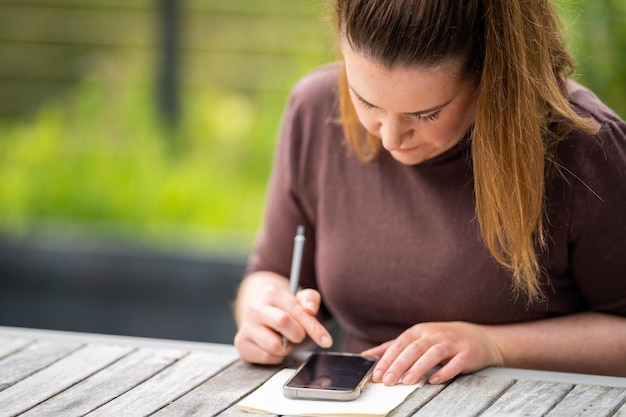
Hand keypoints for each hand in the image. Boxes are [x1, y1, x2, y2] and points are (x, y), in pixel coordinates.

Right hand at [234, 285, 332, 363]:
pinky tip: (273, 348)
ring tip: (284, 341)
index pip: (296, 310)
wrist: (264, 320)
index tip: (326, 340)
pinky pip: (265, 357)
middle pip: (283, 322)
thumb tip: (310, 308)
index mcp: (271, 293)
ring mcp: (246, 325)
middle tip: (298, 336)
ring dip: (286, 348)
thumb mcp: (301, 301)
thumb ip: (310, 299)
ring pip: (274, 344)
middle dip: (298, 334)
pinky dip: (275, 357)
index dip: (314, 327)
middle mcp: (255, 307)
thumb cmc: (287, 311)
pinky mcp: (241, 343)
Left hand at [362, 321, 502, 384]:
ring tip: (407, 381)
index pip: (400, 344)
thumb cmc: (443, 340)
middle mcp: (435, 335)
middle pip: (413, 348)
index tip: (376, 374)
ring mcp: (452, 343)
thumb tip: (367, 355)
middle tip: (387, 381)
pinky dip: (444, 372)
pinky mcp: (467, 354)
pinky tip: (433, 380)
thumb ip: (393, 347)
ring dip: (418, 368)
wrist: (479, 338)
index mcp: (420, 331)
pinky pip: (455, 363)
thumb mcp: (417, 339)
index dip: (387, 359)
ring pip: (433, 354)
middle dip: (399, 365)